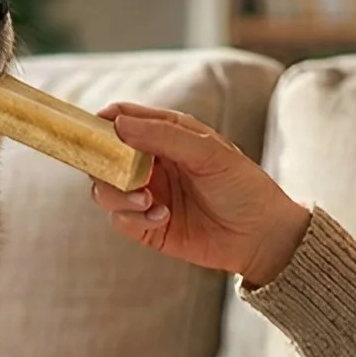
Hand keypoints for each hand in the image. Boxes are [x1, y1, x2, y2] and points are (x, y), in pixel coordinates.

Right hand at [91, 103, 311, 286]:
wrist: (262, 236)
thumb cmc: (243, 186)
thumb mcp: (209, 153)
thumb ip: (164, 136)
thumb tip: (119, 123)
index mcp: (166, 136)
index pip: (123, 120)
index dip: (103, 122)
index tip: (93, 129)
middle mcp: (151, 164)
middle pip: (105, 158)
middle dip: (104, 164)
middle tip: (116, 171)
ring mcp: (147, 195)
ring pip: (105, 190)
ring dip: (119, 195)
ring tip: (147, 201)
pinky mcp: (147, 227)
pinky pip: (120, 220)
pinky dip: (134, 218)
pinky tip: (163, 217)